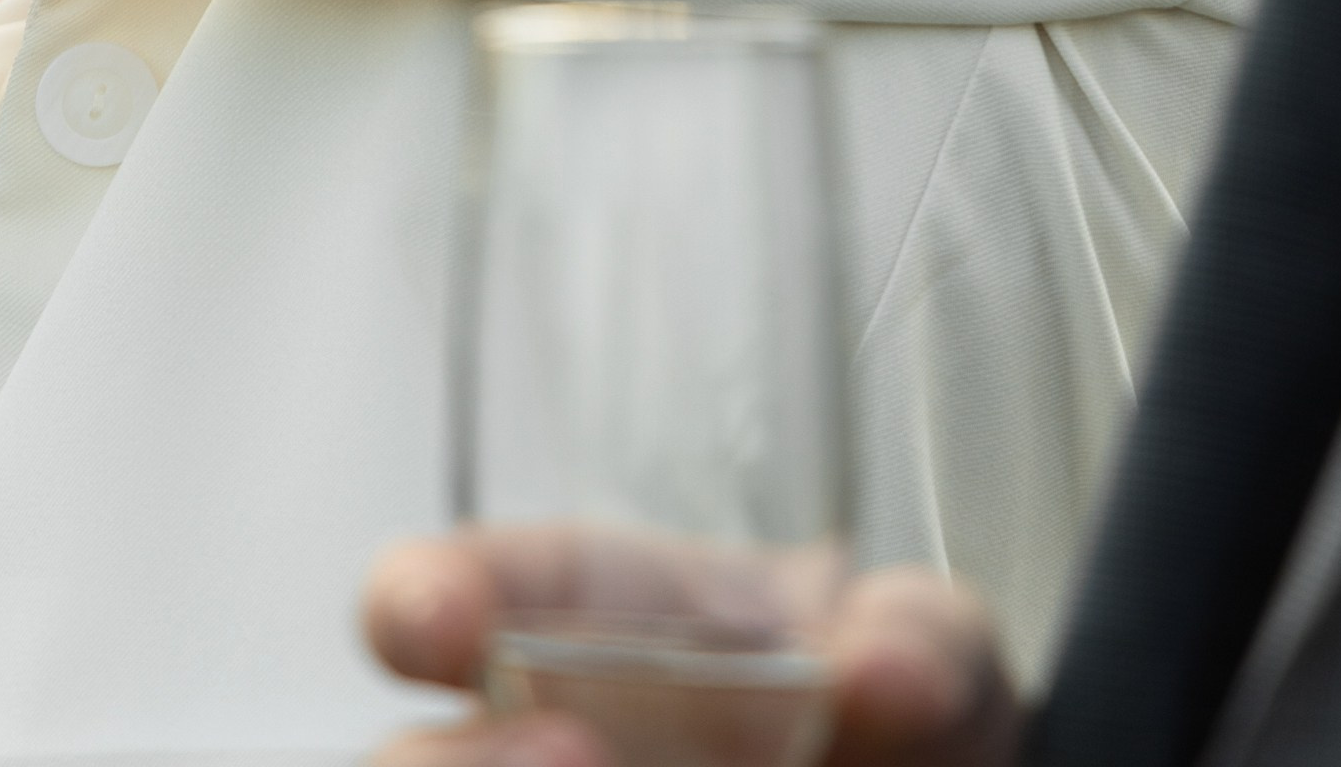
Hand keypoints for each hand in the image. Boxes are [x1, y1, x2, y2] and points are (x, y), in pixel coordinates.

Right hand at [362, 535, 1025, 766]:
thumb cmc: (893, 713)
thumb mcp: (930, 663)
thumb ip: (917, 649)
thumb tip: (877, 674)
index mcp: (595, 624)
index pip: (474, 591)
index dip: (431, 596)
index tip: (434, 622)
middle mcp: (533, 747)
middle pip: (411, 764)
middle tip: (576, 759)